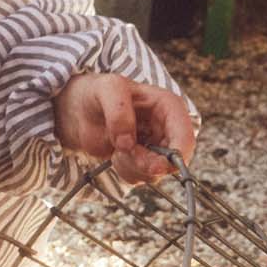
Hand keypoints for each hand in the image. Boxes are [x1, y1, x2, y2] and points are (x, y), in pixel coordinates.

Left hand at [53, 73, 196, 183]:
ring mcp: (157, 147)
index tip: (155, 166)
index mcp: (169, 107)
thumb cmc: (98, 92)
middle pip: (173, 162)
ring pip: (156, 173)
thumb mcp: (107, 89)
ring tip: (116, 148)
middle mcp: (168, 129)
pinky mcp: (143, 161)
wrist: (81, 109)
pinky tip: (116, 154)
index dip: (176, 157)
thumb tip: (127, 142)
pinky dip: (126, 171)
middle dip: (147, 164)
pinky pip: (141, 177)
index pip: (185, 138)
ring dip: (133, 167)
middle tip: (122, 153)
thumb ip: (118, 112)